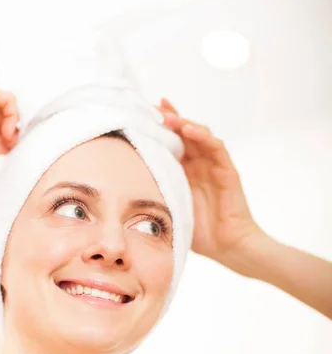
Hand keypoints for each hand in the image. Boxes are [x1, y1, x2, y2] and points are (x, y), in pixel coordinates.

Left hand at [156, 98, 263, 268]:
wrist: (229, 247)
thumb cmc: (202, 234)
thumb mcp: (173, 211)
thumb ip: (157, 199)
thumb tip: (125, 199)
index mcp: (187, 173)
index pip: (173, 144)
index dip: (160, 129)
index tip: (143, 115)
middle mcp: (200, 165)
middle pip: (185, 133)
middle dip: (170, 118)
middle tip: (153, 107)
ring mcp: (215, 166)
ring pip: (200, 135)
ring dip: (184, 122)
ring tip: (168, 115)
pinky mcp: (227, 171)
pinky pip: (216, 148)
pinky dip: (203, 136)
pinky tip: (188, 129)